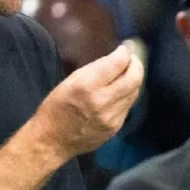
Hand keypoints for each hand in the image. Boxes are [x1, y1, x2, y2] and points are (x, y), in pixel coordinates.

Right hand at [35, 43, 144, 159]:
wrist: (52, 140)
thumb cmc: (57, 107)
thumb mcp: (70, 81)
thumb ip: (96, 69)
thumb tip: (118, 57)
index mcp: (87, 86)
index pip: (118, 63)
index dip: (125, 52)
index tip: (124, 49)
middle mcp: (102, 101)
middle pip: (134, 78)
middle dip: (136, 64)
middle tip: (132, 59)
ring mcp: (111, 117)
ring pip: (134, 92)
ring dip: (133, 79)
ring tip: (127, 73)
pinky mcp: (115, 127)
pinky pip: (128, 106)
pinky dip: (126, 95)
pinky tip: (119, 91)